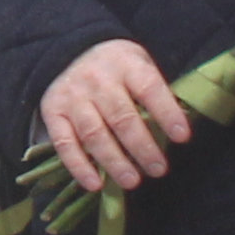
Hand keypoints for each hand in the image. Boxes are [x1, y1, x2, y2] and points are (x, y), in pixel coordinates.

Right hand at [40, 38, 191, 193]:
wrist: (69, 50)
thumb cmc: (117, 67)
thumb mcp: (139, 64)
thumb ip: (155, 92)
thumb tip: (176, 132)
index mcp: (125, 63)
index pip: (149, 89)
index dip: (167, 113)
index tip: (182, 137)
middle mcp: (97, 78)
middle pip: (122, 117)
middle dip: (142, 147)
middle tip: (158, 169)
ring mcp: (72, 95)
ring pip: (94, 134)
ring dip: (114, 162)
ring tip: (132, 182)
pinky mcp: (52, 111)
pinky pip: (65, 143)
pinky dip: (79, 167)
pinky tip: (95, 185)